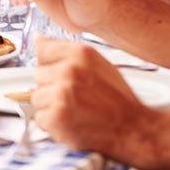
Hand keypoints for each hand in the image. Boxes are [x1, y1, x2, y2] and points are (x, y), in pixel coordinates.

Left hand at [32, 38, 148, 153]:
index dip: (51, 65)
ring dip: (51, 106)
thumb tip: (39, 40)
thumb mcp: (97, 63)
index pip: (43, 51)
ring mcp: (62, 94)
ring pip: (37, 98)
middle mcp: (70, 71)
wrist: (133, 129)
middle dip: (52, 87)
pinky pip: (40, 118)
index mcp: (80, 54)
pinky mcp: (57, 117)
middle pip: (38, 75)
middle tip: (75, 97)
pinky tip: (72, 122)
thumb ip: (67, 51)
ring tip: (74, 110)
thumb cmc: (118, 99)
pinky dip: (53, 124)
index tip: (60, 75)